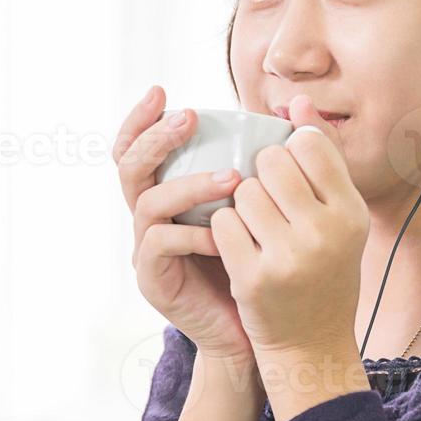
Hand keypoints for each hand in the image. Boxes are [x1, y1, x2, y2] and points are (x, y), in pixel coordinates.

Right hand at [114, 86, 253, 363]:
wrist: (253, 328)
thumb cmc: (257, 259)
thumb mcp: (258, 205)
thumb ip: (263, 162)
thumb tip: (291, 108)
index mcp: (167, 193)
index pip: (137, 148)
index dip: (142, 119)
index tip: (162, 91)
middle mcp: (148, 217)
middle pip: (129, 167)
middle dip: (156, 138)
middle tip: (188, 118)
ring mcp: (145, 249)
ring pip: (148, 203)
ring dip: (188, 184)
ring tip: (231, 178)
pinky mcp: (153, 280)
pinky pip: (161, 245)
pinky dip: (192, 233)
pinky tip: (224, 234)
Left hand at [209, 95, 369, 356]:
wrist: (310, 344)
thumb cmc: (324, 269)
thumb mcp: (338, 217)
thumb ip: (320, 159)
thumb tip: (294, 101)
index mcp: (351, 213)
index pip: (308, 145)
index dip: (290, 152)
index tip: (289, 175)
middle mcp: (325, 233)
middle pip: (271, 162)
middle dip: (261, 174)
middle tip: (268, 201)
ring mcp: (288, 257)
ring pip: (242, 191)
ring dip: (240, 203)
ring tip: (256, 226)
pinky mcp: (253, 278)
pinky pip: (223, 224)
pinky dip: (224, 230)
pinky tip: (238, 246)